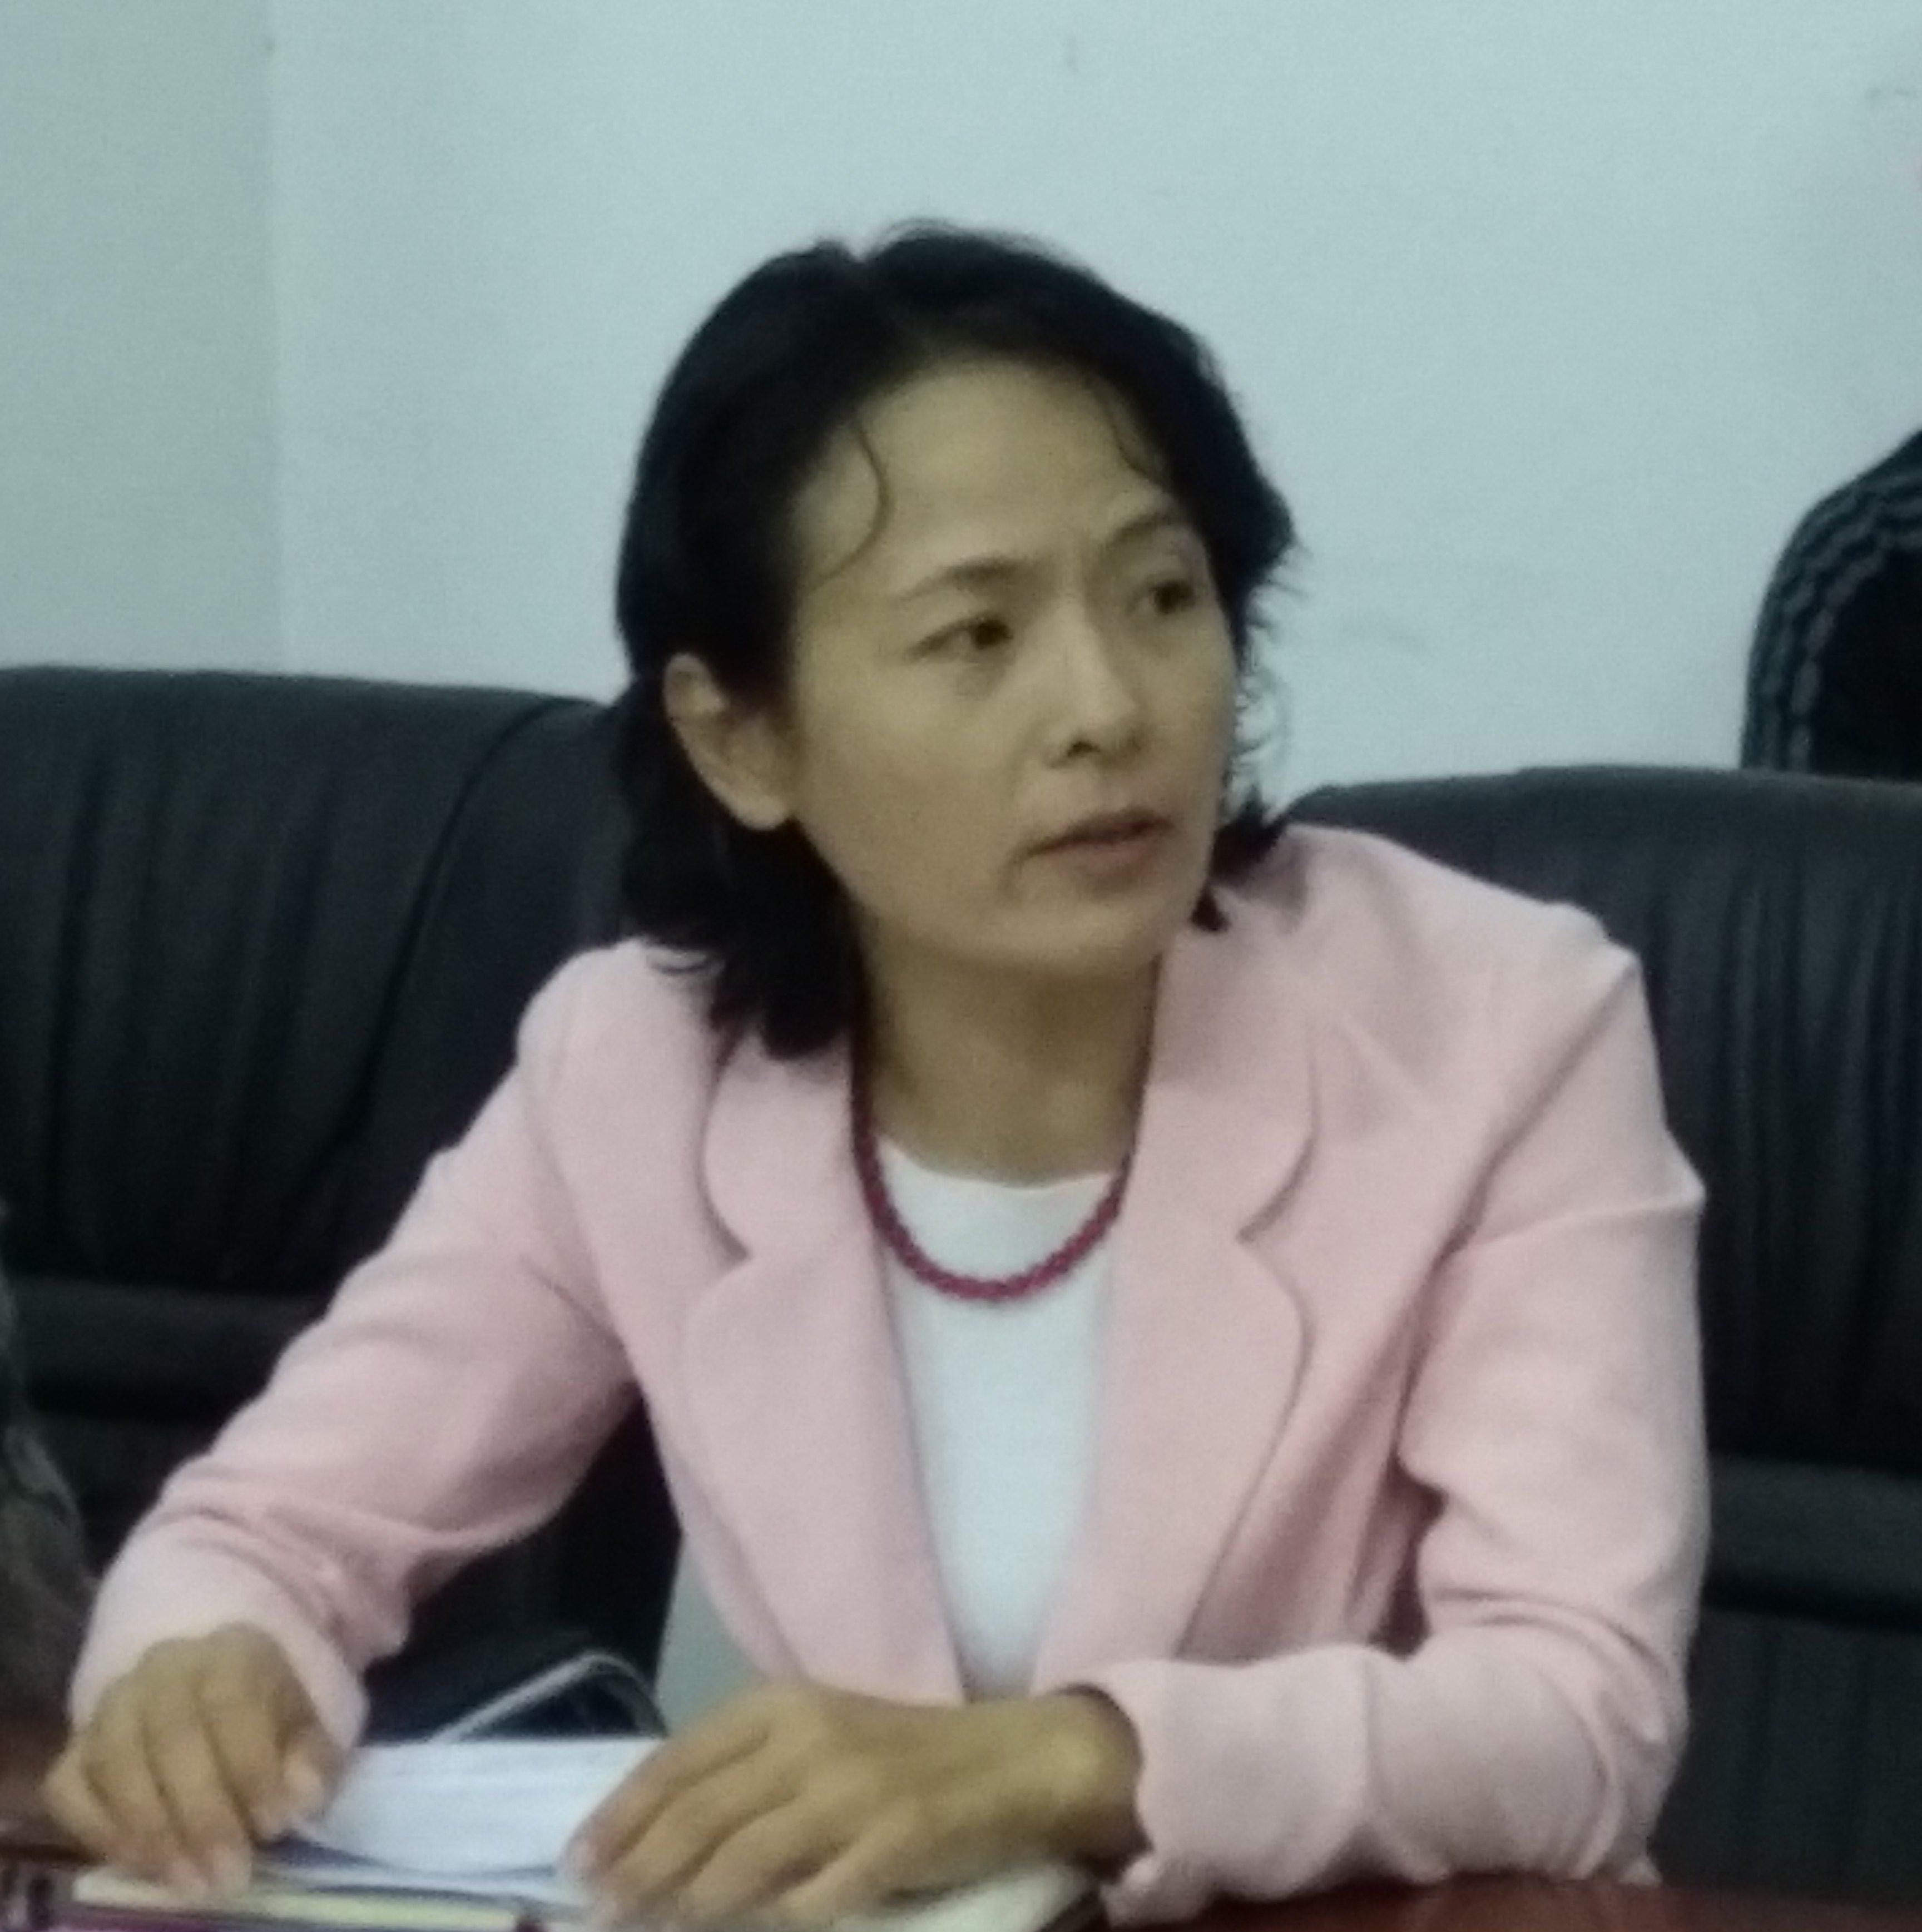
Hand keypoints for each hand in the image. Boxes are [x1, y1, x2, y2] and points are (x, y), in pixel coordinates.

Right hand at [42, 1625, 341, 1895]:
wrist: (206, 1691)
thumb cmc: (266, 1716)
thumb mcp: (307, 1725)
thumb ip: (311, 1756)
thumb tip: (302, 1796)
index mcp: (231, 1652)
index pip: (234, 1701)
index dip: (253, 1767)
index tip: (276, 1825)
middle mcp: (162, 1670)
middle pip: (172, 1736)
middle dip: (204, 1815)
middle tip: (229, 1875)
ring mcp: (110, 1707)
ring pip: (116, 1763)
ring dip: (153, 1832)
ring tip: (189, 1881)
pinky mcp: (74, 1749)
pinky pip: (69, 1789)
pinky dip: (100, 1831)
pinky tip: (141, 1864)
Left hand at [567, 1682, 1142, 1928]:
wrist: (1013, 1760)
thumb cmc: (900, 1753)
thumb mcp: (814, 1737)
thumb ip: (743, 1774)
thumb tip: (651, 1833)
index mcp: (781, 1706)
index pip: (678, 1762)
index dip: (621, 1816)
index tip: (576, 1865)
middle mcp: (808, 1740)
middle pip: (699, 1815)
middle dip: (639, 1870)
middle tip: (600, 1911)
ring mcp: (852, 1793)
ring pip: (744, 1860)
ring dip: (689, 1905)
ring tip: (649, 1931)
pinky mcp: (894, 1843)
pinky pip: (815, 1898)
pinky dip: (776, 1922)